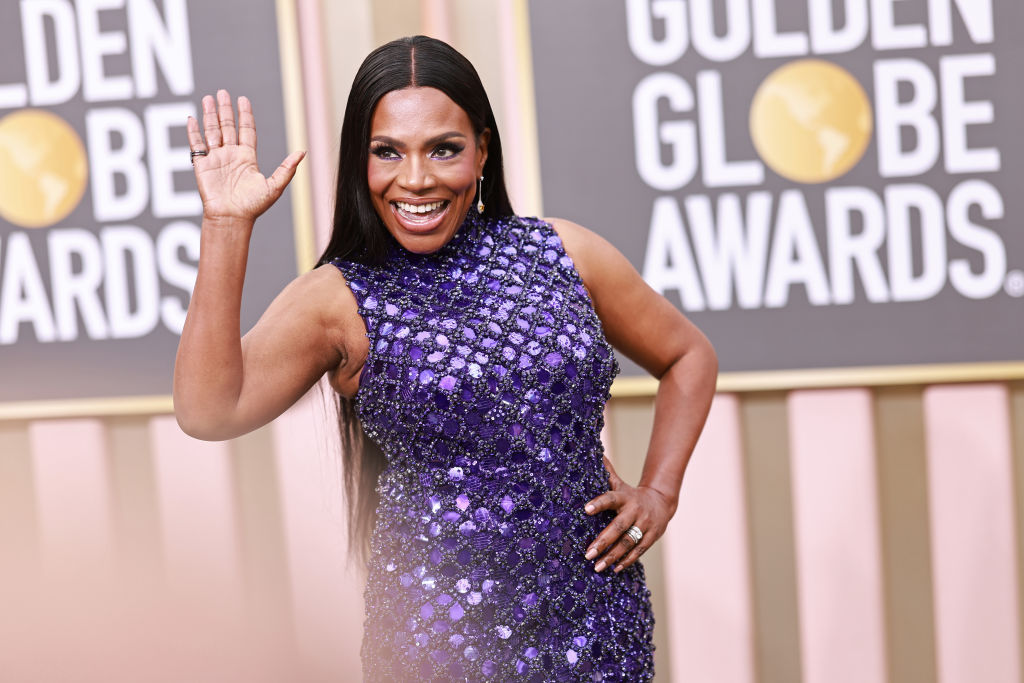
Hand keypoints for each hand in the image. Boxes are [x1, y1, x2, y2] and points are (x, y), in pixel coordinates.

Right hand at [187, 89, 304, 223]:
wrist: (232, 218)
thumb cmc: (253, 206)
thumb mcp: (274, 186)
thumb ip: (287, 168)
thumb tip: (303, 152)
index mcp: (247, 158)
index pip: (246, 131)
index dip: (245, 115)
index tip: (243, 100)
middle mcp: (231, 155)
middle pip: (228, 127)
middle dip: (225, 110)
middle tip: (222, 92)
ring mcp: (216, 159)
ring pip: (212, 131)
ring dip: (209, 115)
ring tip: (208, 98)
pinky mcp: (202, 165)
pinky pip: (197, 145)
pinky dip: (193, 132)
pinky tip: (192, 118)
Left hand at [583, 456, 675, 572]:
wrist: (661, 502)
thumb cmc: (631, 495)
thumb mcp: (620, 484)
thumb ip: (606, 473)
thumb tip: (594, 453)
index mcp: (625, 497)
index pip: (610, 498)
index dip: (599, 503)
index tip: (585, 509)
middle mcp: (635, 511)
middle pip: (618, 527)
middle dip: (602, 541)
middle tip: (587, 554)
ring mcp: (645, 525)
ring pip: (628, 543)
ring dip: (612, 556)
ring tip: (597, 567)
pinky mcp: (651, 538)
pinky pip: (638, 551)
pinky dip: (626, 561)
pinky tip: (613, 569)